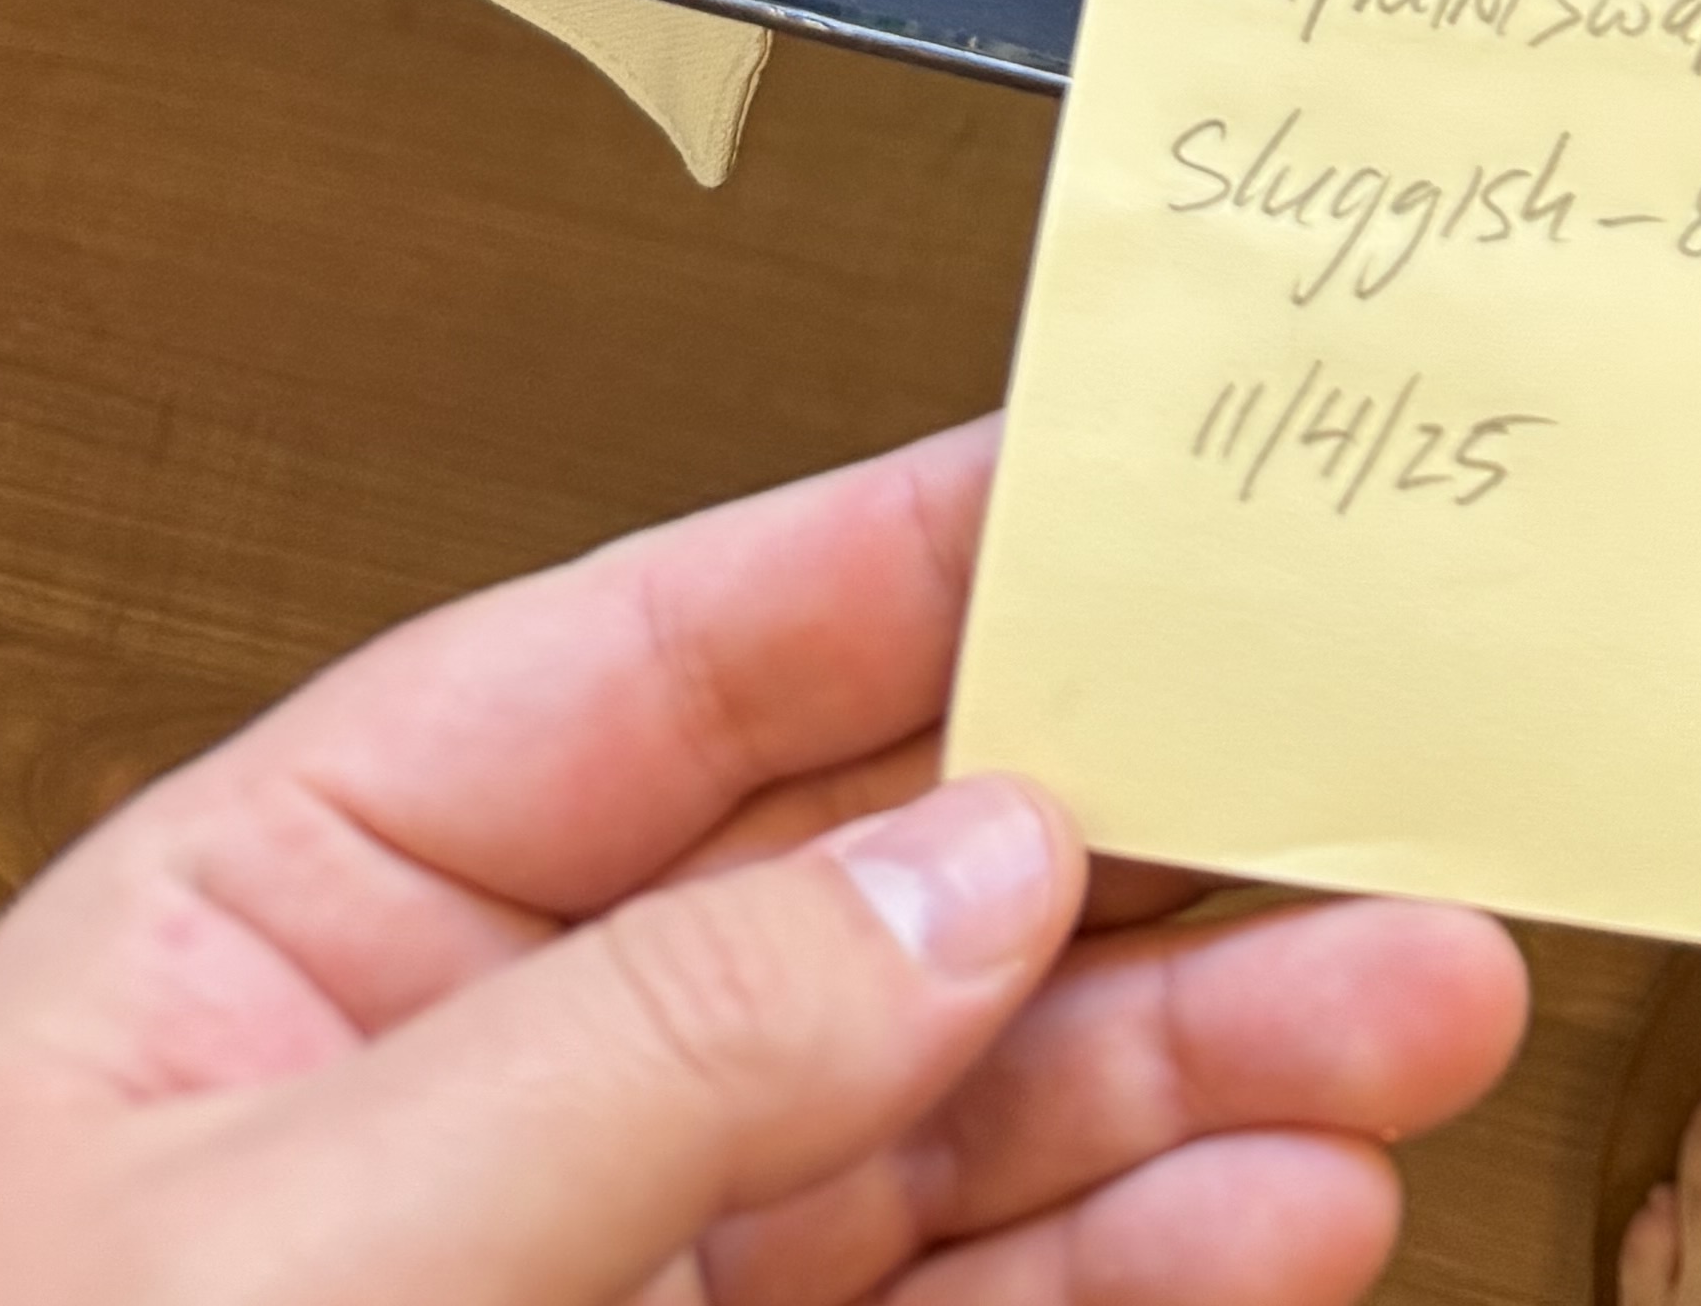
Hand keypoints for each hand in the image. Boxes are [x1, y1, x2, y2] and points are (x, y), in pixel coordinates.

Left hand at [0, 416, 1526, 1305]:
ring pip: (966, 1110)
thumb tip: (966, 862)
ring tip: (1411, 1013)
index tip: (1172, 475)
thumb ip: (644, 1044)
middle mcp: (476, 1075)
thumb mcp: (289, 1249)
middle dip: (1154, 833)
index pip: (673, 660)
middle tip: (1385, 779)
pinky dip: (1144, 1269)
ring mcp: (604, 1272)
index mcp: (300, 923)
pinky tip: (1280, 1220)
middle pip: (879, 880)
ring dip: (1207, 1061)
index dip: (934, 547)